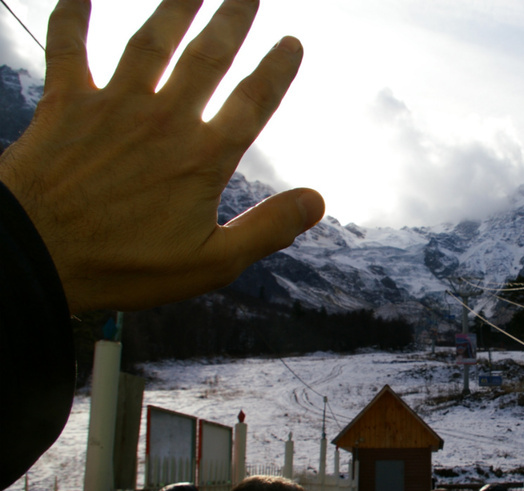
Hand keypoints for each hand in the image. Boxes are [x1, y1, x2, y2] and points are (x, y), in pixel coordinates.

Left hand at [0, 0, 323, 312]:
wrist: (37, 255)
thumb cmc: (125, 265)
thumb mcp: (211, 263)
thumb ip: (267, 230)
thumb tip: (318, 201)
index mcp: (202, 157)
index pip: (252, 102)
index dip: (276, 70)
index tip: (291, 43)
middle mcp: (163, 119)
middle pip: (207, 57)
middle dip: (232, 21)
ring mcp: (113, 106)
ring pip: (151, 42)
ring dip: (176, 7)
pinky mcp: (66, 103)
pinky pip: (68, 46)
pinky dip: (71, 14)